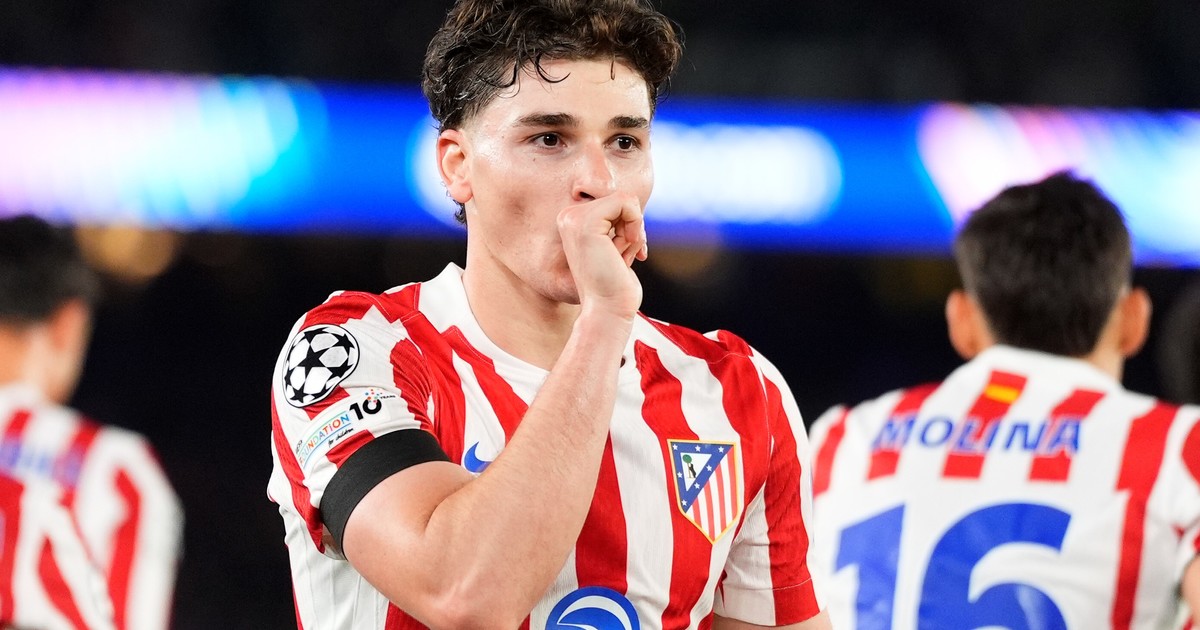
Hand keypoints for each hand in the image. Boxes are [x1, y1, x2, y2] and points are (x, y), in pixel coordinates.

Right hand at [557, 191, 646, 318]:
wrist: (607, 310)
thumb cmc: (616, 285)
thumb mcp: (617, 244)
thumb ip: (619, 221)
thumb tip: (632, 201)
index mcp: (573, 222)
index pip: (615, 202)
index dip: (629, 225)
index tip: (627, 248)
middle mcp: (568, 217)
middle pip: (621, 199)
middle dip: (633, 227)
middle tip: (622, 256)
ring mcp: (573, 218)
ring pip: (626, 199)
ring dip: (634, 232)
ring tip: (618, 257)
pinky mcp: (585, 222)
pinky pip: (626, 202)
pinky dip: (636, 225)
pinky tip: (624, 249)